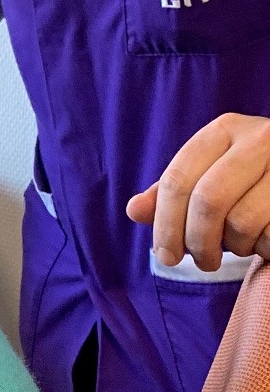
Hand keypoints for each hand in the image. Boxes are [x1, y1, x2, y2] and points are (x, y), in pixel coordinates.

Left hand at [126, 114, 269, 269]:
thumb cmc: (255, 181)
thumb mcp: (213, 175)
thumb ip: (175, 192)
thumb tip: (134, 211)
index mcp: (226, 129)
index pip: (178, 178)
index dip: (165, 223)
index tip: (164, 255)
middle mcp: (260, 138)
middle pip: (208, 201)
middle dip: (196, 242)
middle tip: (200, 262)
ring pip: (243, 221)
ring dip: (236, 247)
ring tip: (240, 245)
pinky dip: (265, 248)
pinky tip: (266, 239)